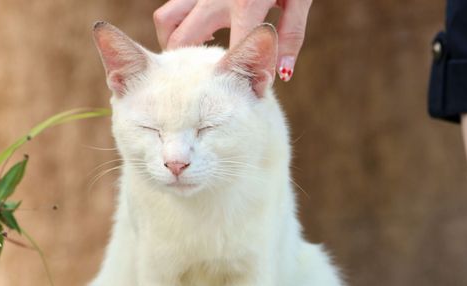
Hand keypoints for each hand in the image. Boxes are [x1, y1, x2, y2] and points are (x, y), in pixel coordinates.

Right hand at [153, 0, 311, 80]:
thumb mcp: (299, 2)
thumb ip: (291, 37)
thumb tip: (281, 75)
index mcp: (243, 5)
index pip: (229, 55)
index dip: (232, 80)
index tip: (236, 96)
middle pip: (182, 41)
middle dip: (188, 68)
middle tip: (204, 84)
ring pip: (167, 21)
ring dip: (176, 45)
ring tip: (196, 60)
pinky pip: (173, 7)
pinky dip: (179, 26)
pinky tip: (202, 36)